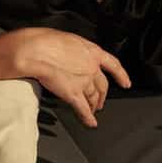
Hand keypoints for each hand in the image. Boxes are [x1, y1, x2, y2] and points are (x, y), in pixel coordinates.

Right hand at [11, 28, 131, 127]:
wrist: (35, 50)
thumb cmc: (45, 40)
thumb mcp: (69, 39)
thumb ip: (76, 50)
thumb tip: (73, 54)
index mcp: (93, 52)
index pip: (113, 65)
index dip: (121, 75)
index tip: (126, 83)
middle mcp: (92, 68)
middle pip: (102, 86)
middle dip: (102, 95)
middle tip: (101, 102)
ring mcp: (84, 82)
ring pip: (93, 97)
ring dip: (94, 105)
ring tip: (94, 111)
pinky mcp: (73, 93)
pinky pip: (83, 108)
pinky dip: (88, 117)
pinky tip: (91, 123)